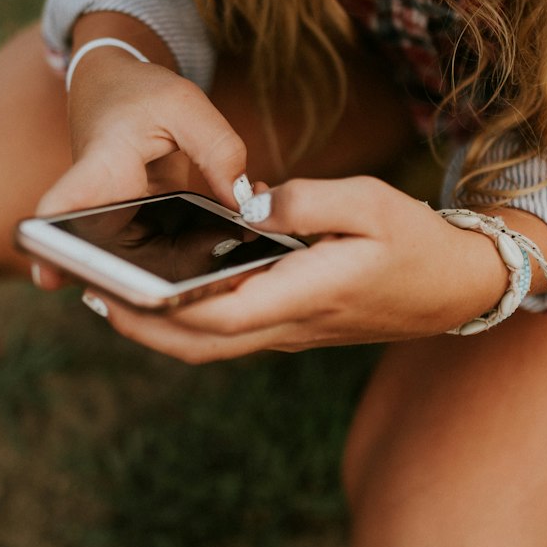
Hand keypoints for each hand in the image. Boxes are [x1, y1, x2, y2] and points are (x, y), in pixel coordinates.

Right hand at [31, 48, 248, 287]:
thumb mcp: (185, 105)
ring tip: (230, 263)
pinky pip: (163, 251)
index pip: (62, 207)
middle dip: (136, 283)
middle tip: (181, 296)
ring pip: (138, 263)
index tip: (49, 277)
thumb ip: (218, 149)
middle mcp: (100, 202)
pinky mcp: (140, 223)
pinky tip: (237, 242)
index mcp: (101, 167)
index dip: (51, 245)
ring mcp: (118, 218)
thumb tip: (243, 204)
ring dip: (179, 272)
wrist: (116, 85)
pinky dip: (197, 251)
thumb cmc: (138, 91)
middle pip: (101, 256)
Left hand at [78, 175, 509, 360]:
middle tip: (91, 295)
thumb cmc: (415, 241)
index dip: (161, 307)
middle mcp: (292, 326)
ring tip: (109, 294)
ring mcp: (290, 334)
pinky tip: (162, 290)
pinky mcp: (290, 328)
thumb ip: (304, 200)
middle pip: (201, 343)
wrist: (455, 289)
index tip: (115, 290)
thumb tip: (245, 205)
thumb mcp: (369, 201)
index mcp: (309, 294)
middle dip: (142, 325)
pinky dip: (186, 320)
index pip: (220, 312)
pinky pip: (228, 334)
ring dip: (158, 328)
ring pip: (211, 346)